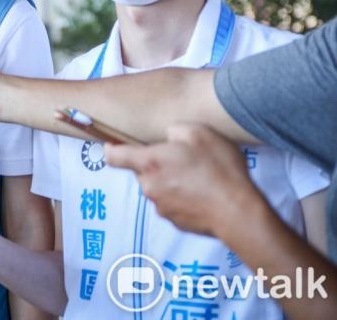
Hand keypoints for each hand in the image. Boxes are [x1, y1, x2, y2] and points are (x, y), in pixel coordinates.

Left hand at [105, 123, 266, 237]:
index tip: (115, 143)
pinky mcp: (175, 221)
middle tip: (182, 158)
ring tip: (198, 177)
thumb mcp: (199, 133)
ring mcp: (160, 206)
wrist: (238, 213)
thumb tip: (168, 136)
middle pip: (141, 170)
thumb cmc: (219, 170)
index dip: (112, 147)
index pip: (113, 156)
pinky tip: (202, 193)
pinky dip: (182, 197)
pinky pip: (171, 203)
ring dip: (170, 180)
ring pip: (157, 187)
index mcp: (149, 163)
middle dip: (155, 163)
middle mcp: (148, 186)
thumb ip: (175, 130)